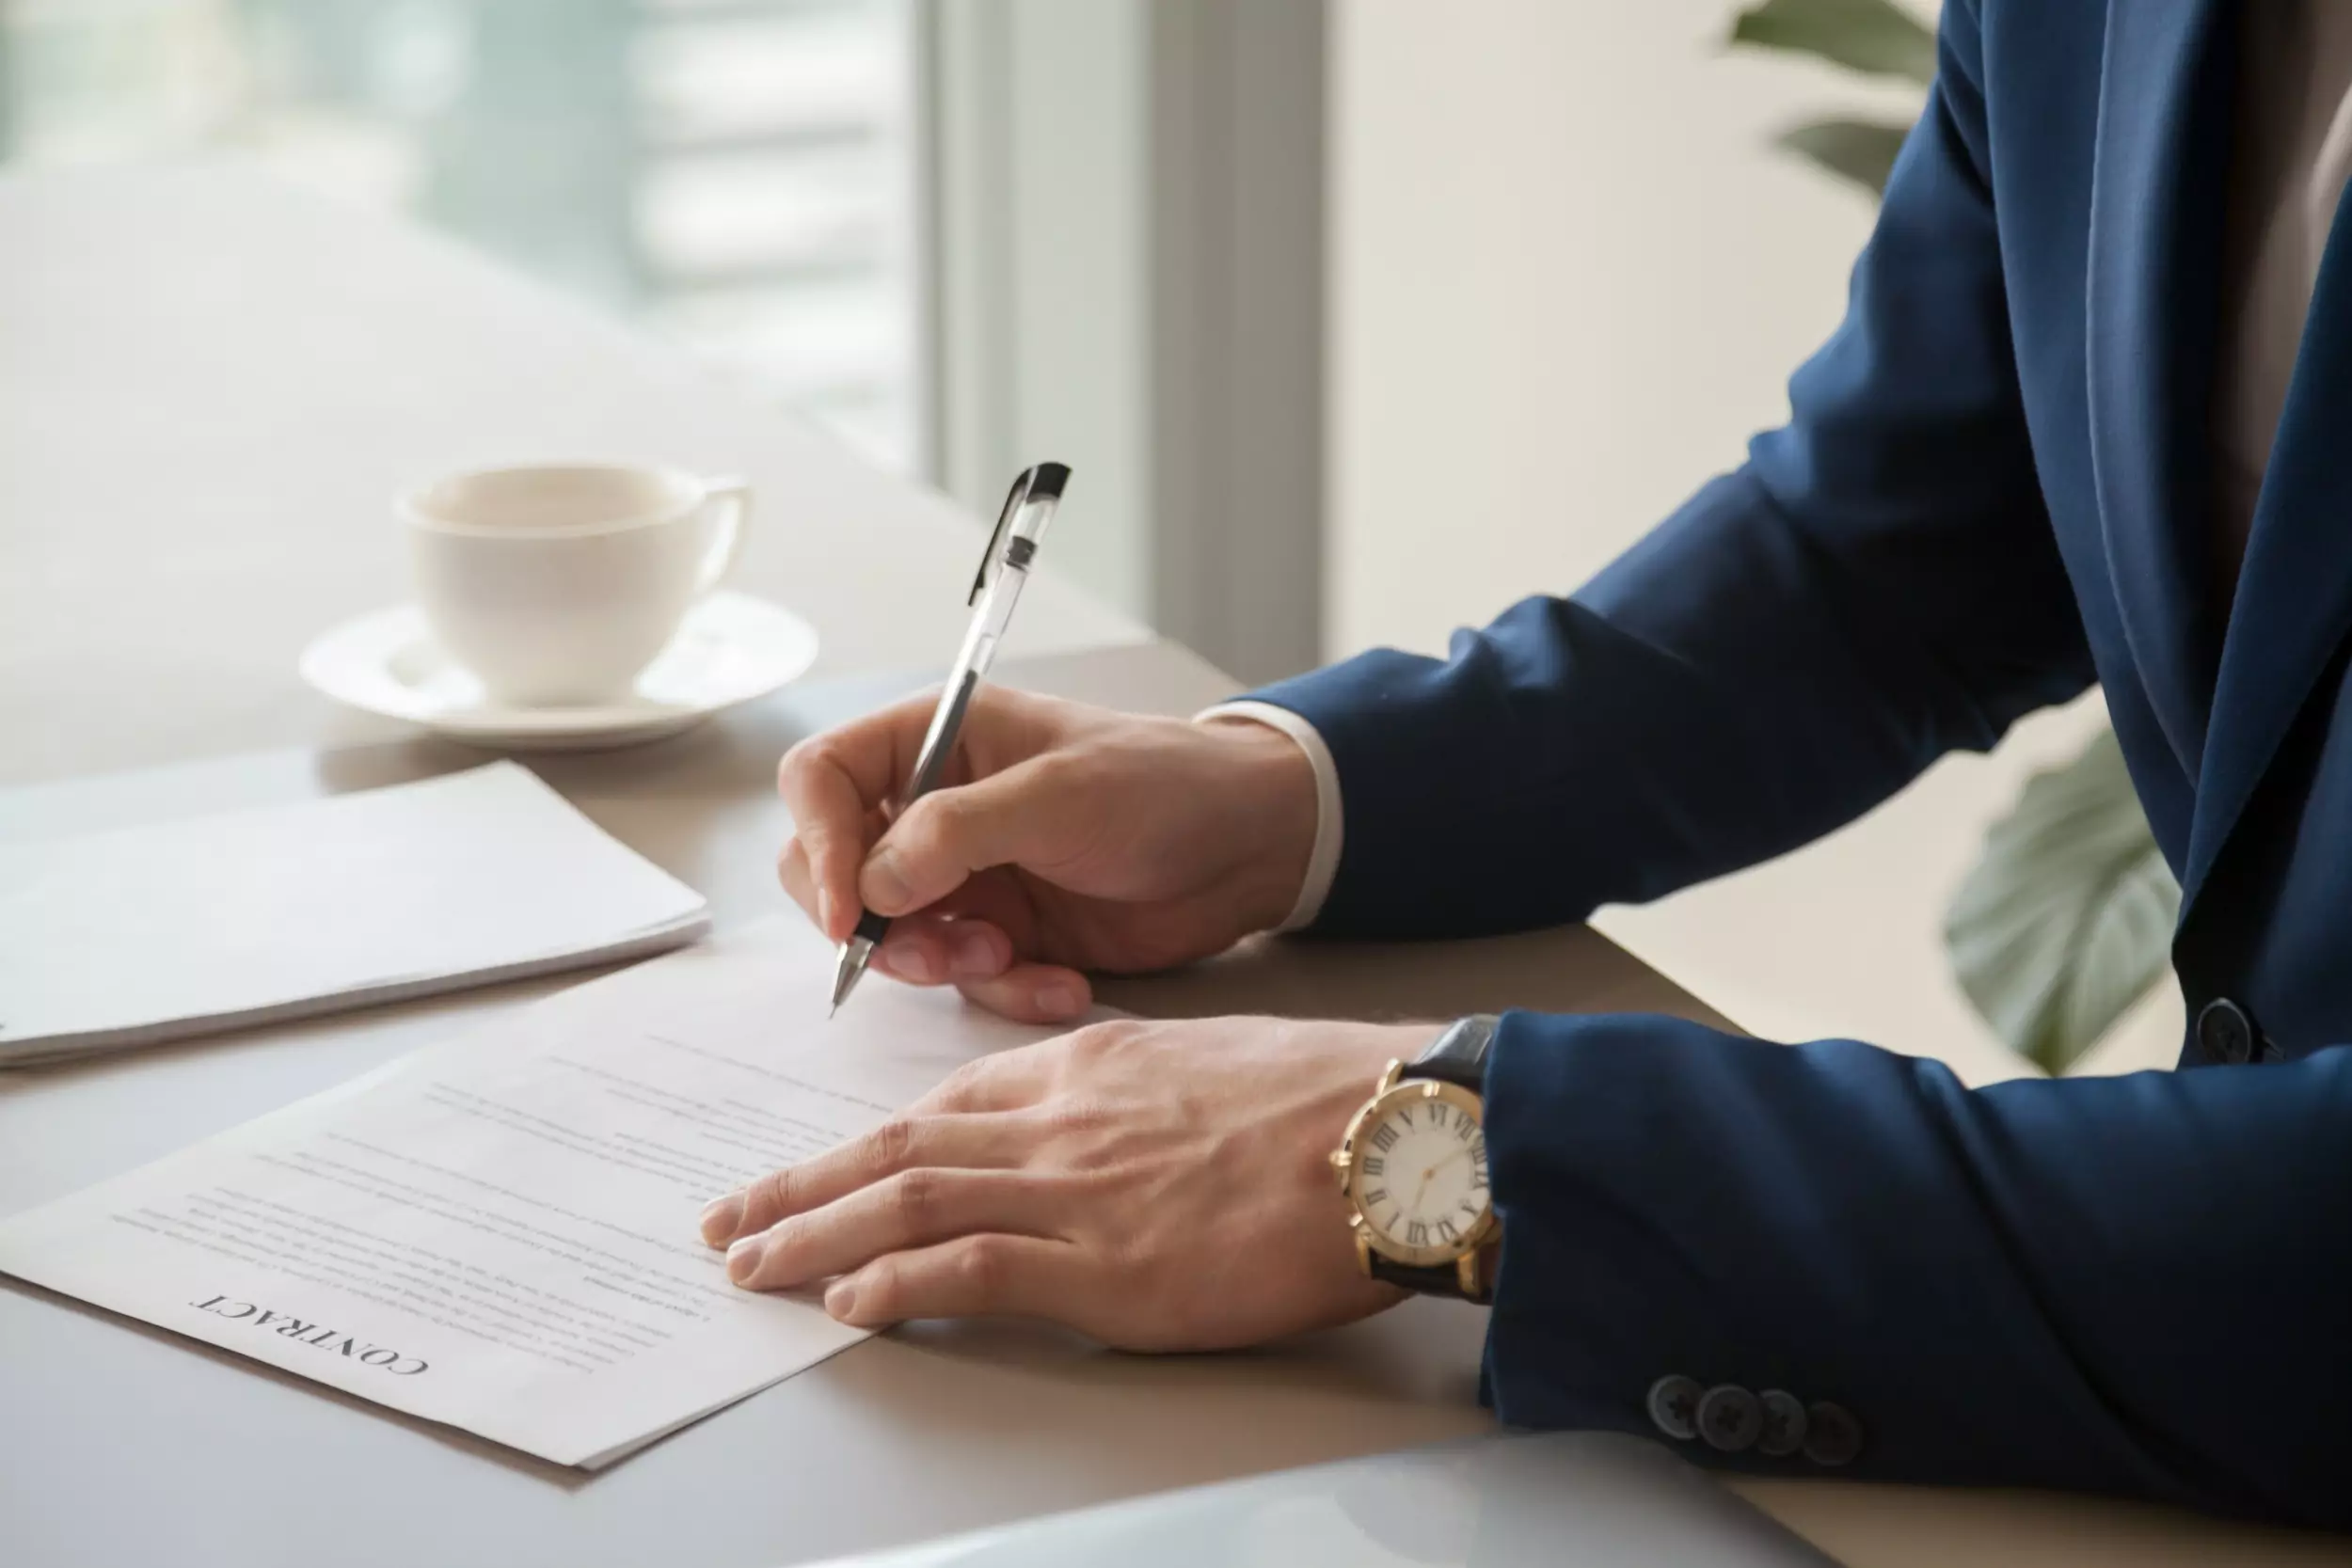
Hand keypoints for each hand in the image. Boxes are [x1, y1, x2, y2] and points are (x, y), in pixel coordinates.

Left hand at [697, 1017, 1433, 1349]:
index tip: (816, 1168)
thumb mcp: (1208, 1063)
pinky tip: (849, 1304)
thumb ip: (1132, 1093)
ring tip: (752, 1264)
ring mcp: (1078, 1193)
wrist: (1395, 1130)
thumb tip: (1101, 1133)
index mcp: (1088, 1067)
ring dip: (814, 1235)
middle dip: (801, 1187)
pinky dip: (897, 1286)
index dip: (864, 1143)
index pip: (944, 1108)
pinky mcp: (1109, 1269)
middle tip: (731, 1219)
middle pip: (897, 1152)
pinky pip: (971, 1270)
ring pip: (909, 1205)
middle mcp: (1062, 1121)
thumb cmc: (1329, 1098)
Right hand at [777, 688, 1316, 1022]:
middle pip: (834, 871)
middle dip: (876, 926)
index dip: (817, 846)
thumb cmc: (1163, 785)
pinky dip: (1007, 990)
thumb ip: (955, 834)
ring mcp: (964, 874)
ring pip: (895, 939)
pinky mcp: (1002, 932)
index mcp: (934, 739)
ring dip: (946, 965)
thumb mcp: (1058, 796)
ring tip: (1011, 960)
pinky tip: (1063, 982)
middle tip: (936, 955)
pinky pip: (963, 979)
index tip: (850, 915)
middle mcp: (932, 806)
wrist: (1251, 848)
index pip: (820, 780)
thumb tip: (871, 887)